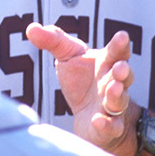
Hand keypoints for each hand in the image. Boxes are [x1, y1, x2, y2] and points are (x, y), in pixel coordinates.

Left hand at [25, 23, 135, 155]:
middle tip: (120, 67)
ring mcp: (112, 106)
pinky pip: (112, 127)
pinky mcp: (109, 127)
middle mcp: (113, 83)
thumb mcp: (67, 57)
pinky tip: (98, 121)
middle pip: (123, 76)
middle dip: (123, 71)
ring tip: (114, 88)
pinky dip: (107, 124)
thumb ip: (52, 41)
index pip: (116, 52)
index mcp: (106, 63)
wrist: (88, 116)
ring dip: (118, 95)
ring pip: (119, 100)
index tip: (122, 36)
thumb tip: (31, 28)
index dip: (120, 45)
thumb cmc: (81, 80)